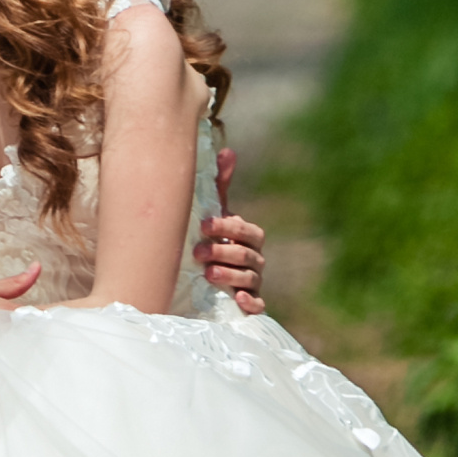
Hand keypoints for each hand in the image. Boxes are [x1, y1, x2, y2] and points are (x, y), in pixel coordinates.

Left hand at [196, 157, 266, 315]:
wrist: (203, 278)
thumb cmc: (211, 240)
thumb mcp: (214, 213)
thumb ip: (219, 185)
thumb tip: (228, 151)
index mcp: (248, 237)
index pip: (246, 230)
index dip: (226, 227)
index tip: (203, 226)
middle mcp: (254, 259)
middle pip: (248, 254)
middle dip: (224, 252)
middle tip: (198, 252)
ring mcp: (254, 282)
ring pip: (251, 278)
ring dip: (231, 275)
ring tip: (208, 274)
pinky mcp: (250, 304)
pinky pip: (259, 305)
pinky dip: (251, 302)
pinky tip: (239, 299)